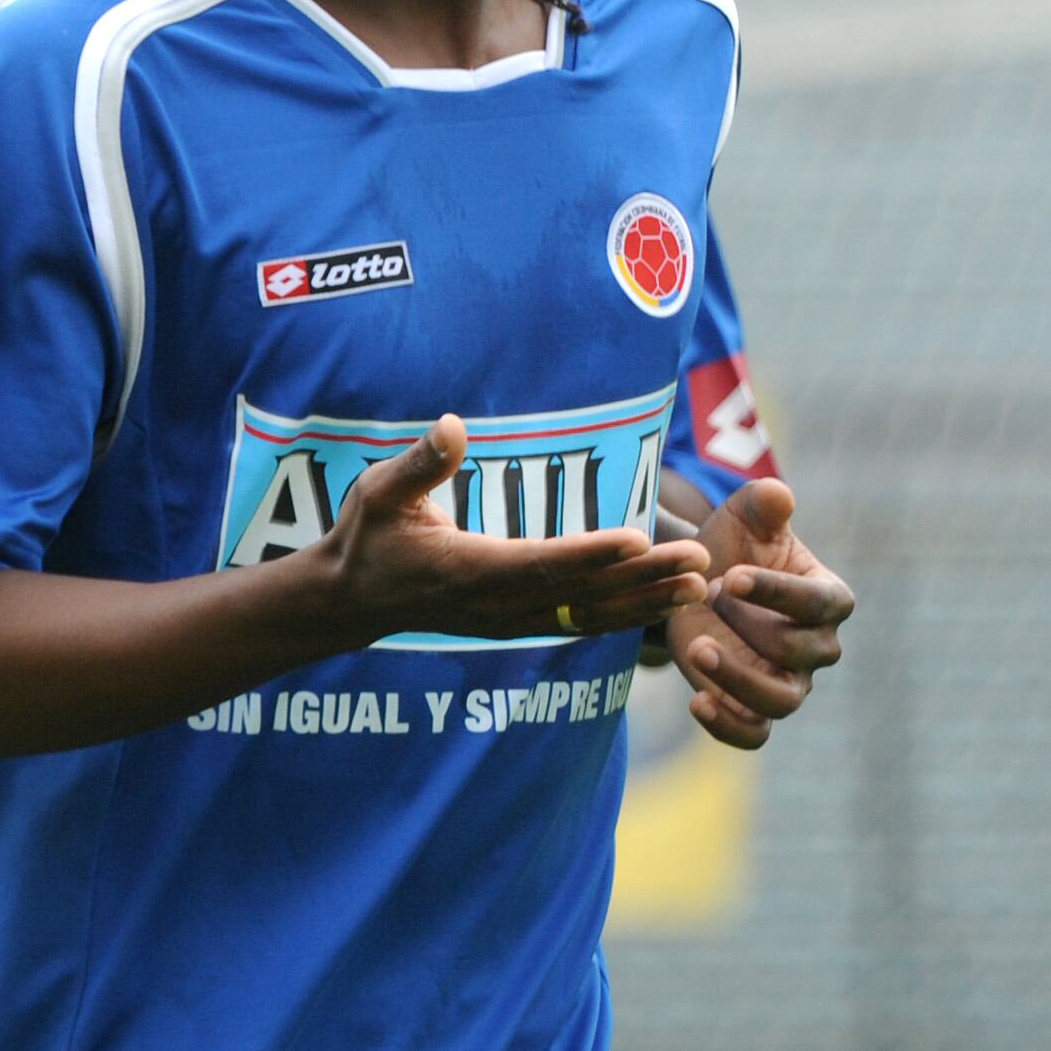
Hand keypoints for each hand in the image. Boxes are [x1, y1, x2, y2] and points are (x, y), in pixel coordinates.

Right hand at [317, 417, 713, 646]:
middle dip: (642, 577)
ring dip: (645, 600)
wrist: (351, 600)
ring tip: (699, 586)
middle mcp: (494, 604)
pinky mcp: (516, 625)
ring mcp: (507, 621)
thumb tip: (452, 425)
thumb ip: (419, 464)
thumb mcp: (378, 492)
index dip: (592, 552)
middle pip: (580, 592)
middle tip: (697, 561)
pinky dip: (624, 614)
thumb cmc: (367, 537)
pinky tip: (661, 602)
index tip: (640, 539)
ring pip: (588, 615)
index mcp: (464, 569)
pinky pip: (579, 622)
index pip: (539, 562)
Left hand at [663, 476, 854, 750]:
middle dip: (749, 625)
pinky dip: (729, 726)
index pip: (821, 604)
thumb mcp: (743, 520)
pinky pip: (754, 734)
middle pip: (798, 651)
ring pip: (782, 701)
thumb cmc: (733, 548)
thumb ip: (761, 506)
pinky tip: (696, 701)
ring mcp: (788, 682)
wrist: (698, 587)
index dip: (779, 593)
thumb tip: (778, 493)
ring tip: (696, 648)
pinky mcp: (752, 707)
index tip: (732, 576)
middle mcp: (817, 646)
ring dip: (739, 679)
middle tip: (706, 595)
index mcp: (828, 598)